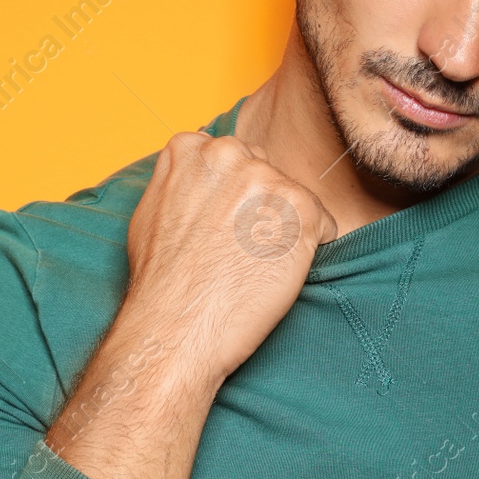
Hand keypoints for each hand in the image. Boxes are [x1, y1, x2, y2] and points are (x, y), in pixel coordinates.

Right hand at [123, 130, 340, 384]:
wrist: (173, 330)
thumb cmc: (160, 281)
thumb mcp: (153, 208)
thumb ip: (184, 178)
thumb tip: (205, 172)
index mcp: (192, 148)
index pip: (235, 160)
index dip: (234, 199)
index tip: (225, 227)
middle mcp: (231, 153)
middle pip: (266, 173)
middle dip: (262, 207)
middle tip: (241, 249)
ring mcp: (267, 180)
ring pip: (293, 199)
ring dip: (285, 229)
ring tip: (255, 264)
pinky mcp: (301, 210)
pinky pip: (325, 224)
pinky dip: (311, 249)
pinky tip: (280, 271)